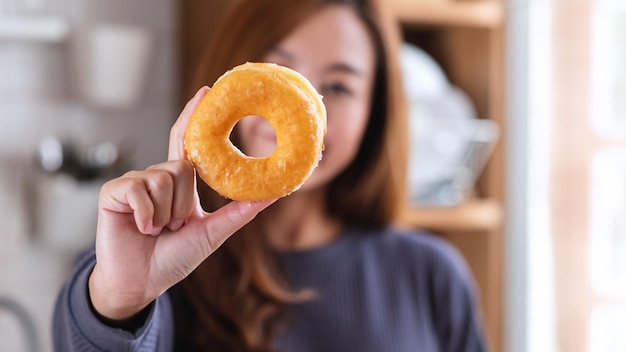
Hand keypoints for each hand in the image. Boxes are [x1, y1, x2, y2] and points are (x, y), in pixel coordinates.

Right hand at [89, 87, 274, 321]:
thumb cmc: (174, 258)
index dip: (194, 116)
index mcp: (179, 182)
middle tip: (173, 227)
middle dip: (182, 204)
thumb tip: (274, 194)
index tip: (207, 90)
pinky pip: (139, 190)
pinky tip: (141, 228)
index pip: (187, 142)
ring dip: (166, 214)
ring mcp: (134, 182)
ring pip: (164, 178)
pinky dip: (147, 215)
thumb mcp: (212, 232)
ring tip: (156, 230)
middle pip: (181, 166)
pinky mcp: (114, 191)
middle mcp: (157, 176)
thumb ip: (240, 211)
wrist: (141, 283)